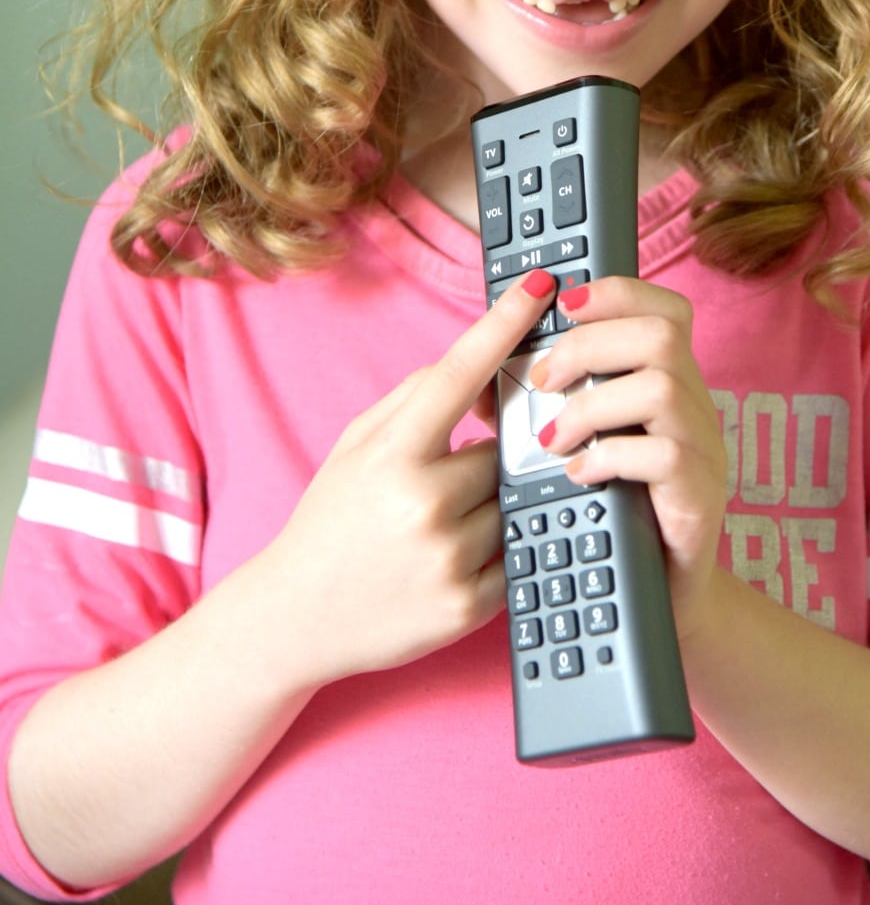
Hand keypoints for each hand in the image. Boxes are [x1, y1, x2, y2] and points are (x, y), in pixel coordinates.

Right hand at [265, 268, 557, 689]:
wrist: (296, 616)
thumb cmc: (329, 519)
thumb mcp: (355, 445)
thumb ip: (412, 398)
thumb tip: (476, 364)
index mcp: (391, 454)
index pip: (459, 375)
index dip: (503, 325)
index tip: (538, 287)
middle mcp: (423, 503)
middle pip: (502, 448)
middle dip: (487, 454)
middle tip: (448, 475)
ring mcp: (450, 557)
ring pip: (512, 498)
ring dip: (491, 500)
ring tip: (440, 520)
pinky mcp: (470, 605)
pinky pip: (515, 551)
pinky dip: (495, 545)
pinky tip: (451, 553)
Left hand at [529, 276, 727, 638]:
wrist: (652, 603)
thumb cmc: (606, 515)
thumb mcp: (578, 450)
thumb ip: (545, 411)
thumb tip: (482, 382)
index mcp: (665, 384)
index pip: (662, 308)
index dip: (615, 293)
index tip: (562, 304)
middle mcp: (694, 407)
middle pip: (662, 332)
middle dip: (590, 345)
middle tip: (540, 379)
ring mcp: (703, 452)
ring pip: (663, 387)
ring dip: (593, 405)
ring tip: (551, 436)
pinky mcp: (700, 499)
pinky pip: (665, 455)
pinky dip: (610, 456)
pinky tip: (578, 474)